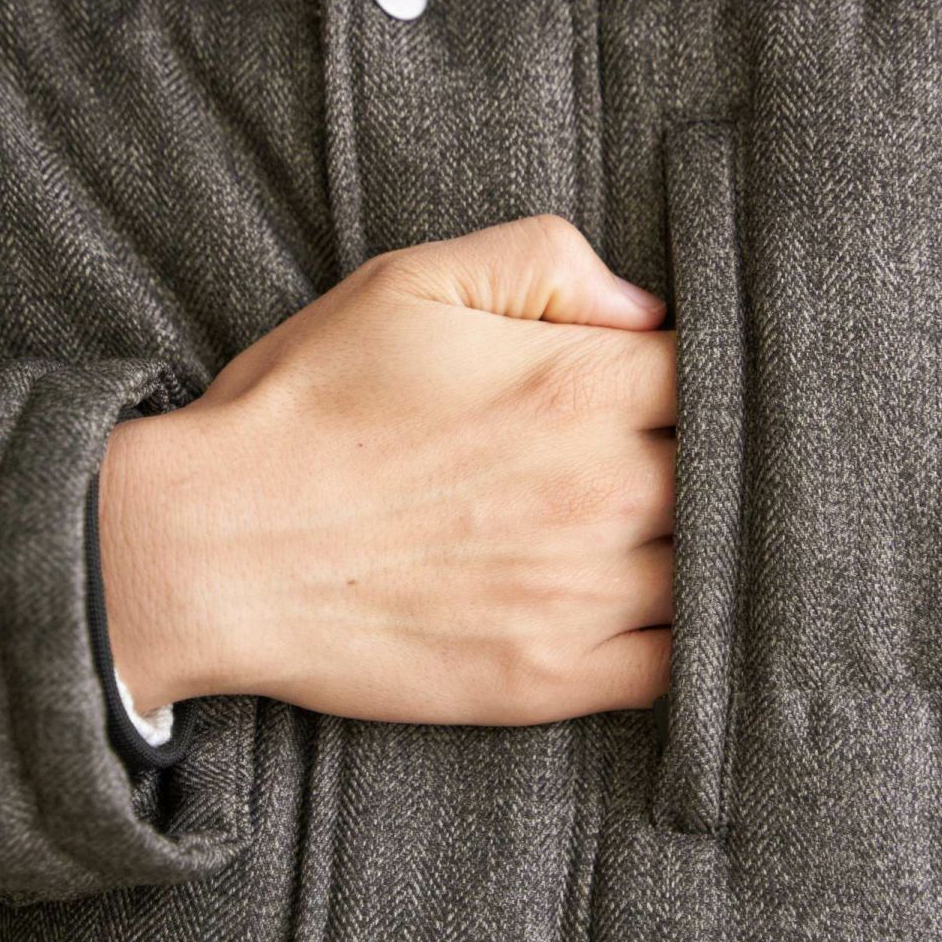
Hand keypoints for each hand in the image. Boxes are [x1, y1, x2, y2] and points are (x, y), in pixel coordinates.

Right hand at [98, 215, 675, 725]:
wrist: (215, 548)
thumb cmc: (308, 407)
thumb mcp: (413, 284)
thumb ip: (544, 264)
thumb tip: (643, 307)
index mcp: (581, 386)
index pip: (711, 375)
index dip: (702, 379)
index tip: (677, 390)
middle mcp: (603, 489)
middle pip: (726, 475)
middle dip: (710, 463)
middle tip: (674, 462)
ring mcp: (583, 592)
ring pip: (712, 572)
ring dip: (707, 551)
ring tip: (673, 536)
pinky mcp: (552, 678)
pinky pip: (675, 667)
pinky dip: (689, 643)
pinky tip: (663, 616)